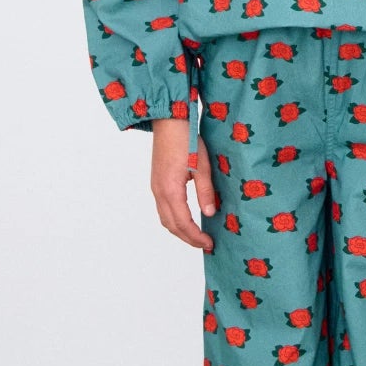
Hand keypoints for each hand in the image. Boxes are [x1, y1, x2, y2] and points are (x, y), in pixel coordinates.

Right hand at [150, 117, 218, 251]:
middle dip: (188, 238)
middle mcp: (159, 192)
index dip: (196, 237)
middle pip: (171, 225)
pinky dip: (173, 220)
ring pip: (164, 218)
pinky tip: (185, 219)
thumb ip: (205, 191)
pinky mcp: (156, 182)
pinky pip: (162, 209)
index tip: (209, 243)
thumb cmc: (187, 140)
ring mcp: (155, 187)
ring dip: (179, 231)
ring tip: (196, 236)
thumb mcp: (202, 166)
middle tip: (205, 244)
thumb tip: (209, 213)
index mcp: (171, 190)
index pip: (183, 223)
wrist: (168, 121)